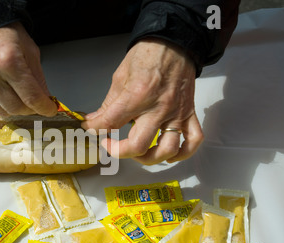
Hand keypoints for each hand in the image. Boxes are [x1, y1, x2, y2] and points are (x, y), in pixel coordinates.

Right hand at [0, 22, 56, 116]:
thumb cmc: (6, 33)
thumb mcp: (30, 51)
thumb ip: (38, 78)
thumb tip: (45, 99)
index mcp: (8, 61)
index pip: (30, 97)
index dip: (44, 107)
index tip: (49, 110)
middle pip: (16, 108)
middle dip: (30, 109)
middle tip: (35, 103)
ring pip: (2, 110)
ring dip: (15, 107)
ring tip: (19, 95)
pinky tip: (1, 87)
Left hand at [82, 38, 203, 164]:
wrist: (174, 42)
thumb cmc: (147, 56)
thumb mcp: (120, 77)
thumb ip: (109, 104)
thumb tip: (95, 121)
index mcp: (137, 96)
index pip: (110, 122)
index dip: (94, 128)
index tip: (90, 128)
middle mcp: (158, 108)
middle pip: (138, 145)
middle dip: (118, 151)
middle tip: (110, 143)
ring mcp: (176, 113)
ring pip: (166, 149)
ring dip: (150, 158)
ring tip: (138, 153)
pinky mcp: (189, 113)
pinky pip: (193, 140)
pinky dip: (183, 153)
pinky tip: (169, 154)